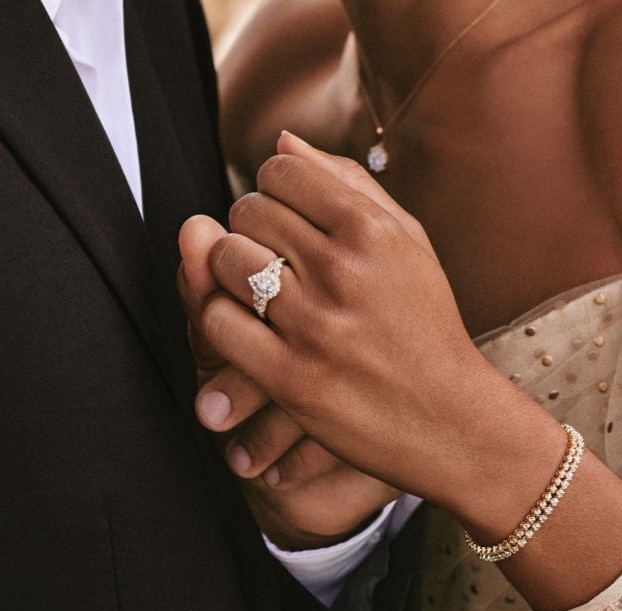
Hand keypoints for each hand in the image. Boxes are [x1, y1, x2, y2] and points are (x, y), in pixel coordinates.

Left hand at [195, 132, 564, 527]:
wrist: (446, 416)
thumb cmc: (425, 324)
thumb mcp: (408, 243)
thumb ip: (348, 184)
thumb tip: (283, 141)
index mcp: (371, 230)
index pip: (279, 171)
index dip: (271, 188)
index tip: (280, 213)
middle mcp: (341, 270)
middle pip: (247, 212)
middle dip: (250, 226)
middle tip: (268, 253)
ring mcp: (313, 324)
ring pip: (224, 260)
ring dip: (229, 269)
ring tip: (255, 288)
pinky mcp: (288, 376)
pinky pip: (218, 319)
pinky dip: (221, 316)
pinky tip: (248, 325)